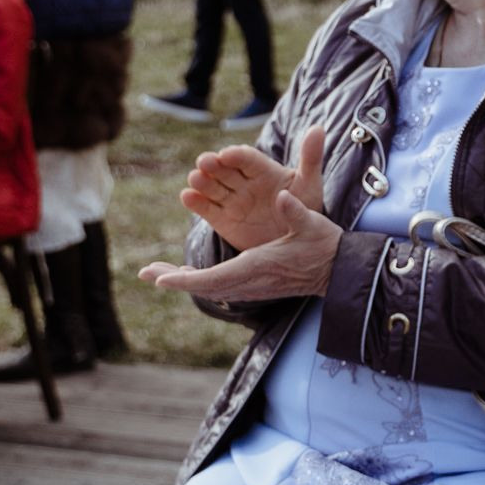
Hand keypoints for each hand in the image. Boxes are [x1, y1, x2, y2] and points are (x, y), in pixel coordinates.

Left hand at [140, 190, 340, 301]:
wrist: (338, 270)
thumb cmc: (325, 245)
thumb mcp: (312, 224)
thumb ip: (295, 212)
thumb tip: (282, 197)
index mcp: (259, 265)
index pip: (216, 278)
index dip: (187, 281)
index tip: (162, 280)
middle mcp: (251, 279)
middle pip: (205, 286)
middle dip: (174, 280)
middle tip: (146, 273)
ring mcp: (252, 285)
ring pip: (210, 287)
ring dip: (183, 279)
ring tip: (156, 272)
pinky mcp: (255, 284)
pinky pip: (220, 286)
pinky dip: (199, 280)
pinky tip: (187, 274)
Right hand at [183, 125, 325, 251]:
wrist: (295, 242)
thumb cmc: (305, 208)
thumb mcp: (310, 183)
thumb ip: (311, 157)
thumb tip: (319, 128)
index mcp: (263, 170)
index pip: (247, 158)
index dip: (237, 155)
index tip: (228, 154)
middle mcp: (244, 182)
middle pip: (224, 169)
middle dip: (213, 164)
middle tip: (205, 162)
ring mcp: (231, 199)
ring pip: (212, 186)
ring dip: (202, 181)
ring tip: (195, 178)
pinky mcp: (221, 219)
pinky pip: (206, 208)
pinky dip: (195, 202)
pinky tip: (188, 196)